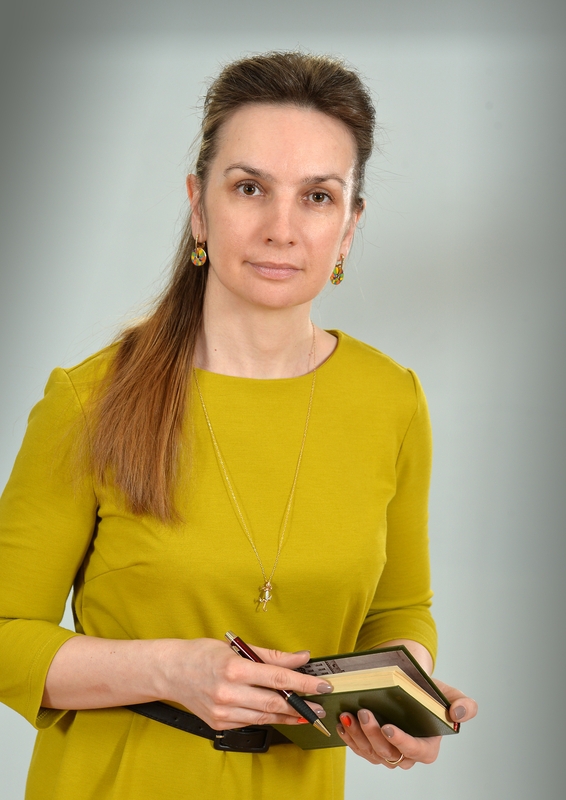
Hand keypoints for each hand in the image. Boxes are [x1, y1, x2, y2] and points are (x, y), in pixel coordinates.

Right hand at [159, 638, 331, 730]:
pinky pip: (250, 722)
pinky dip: (266, 718)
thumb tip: (300, 657)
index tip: (322, 686)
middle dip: (301, 705)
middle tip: (318, 705)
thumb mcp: (236, 647)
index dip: (304, 683)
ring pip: (264, 717)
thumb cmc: (202, 654)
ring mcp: (222, 711)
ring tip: (304, 713)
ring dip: (287, 716)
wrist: (171, 671)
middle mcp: (228, 692)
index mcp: (234, 668)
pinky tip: (277, 714)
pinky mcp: (219, 723)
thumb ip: (271, 656)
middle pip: (274, 702)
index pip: (278, 678)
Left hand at [336, 679, 476, 768]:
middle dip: (373, 735)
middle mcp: (406, 754)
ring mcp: (387, 752)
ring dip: (357, 736)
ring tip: (348, 715)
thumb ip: (465, 705)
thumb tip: (458, 714)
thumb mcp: (451, 694)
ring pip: (370, 753)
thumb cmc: (430, 693)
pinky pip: (359, 748)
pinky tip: (342, 722)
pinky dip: (349, 736)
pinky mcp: (371, 747)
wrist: (409, 686)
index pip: (415, 751)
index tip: (388, 727)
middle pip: (388, 754)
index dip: (401, 742)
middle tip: (364, 712)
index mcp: (427, 747)